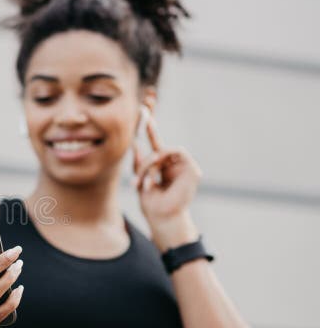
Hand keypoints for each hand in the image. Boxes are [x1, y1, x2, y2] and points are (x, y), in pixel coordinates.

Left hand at [132, 116, 201, 250]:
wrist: (161, 217)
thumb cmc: (151, 202)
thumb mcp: (141, 178)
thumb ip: (140, 161)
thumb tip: (134, 143)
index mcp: (162, 166)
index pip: (155, 143)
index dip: (150, 128)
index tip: (143, 110)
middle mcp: (174, 164)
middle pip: (159, 143)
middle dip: (148, 137)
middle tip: (140, 133)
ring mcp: (185, 166)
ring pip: (164, 150)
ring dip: (150, 163)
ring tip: (144, 181)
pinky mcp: (193, 170)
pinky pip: (176, 152)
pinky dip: (161, 162)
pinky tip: (155, 177)